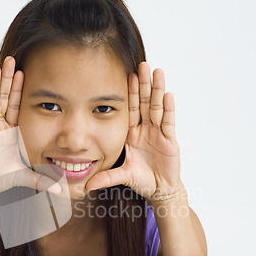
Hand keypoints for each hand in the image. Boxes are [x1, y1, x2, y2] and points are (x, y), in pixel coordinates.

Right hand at [0, 57, 61, 209]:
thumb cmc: (0, 179)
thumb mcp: (26, 177)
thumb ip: (43, 181)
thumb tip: (63, 189)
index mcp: (13, 132)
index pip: (17, 106)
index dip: (20, 90)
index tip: (24, 72)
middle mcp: (1, 127)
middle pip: (4, 99)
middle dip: (8, 79)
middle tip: (11, 59)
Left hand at [85, 62, 182, 202]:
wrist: (159, 190)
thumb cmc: (141, 180)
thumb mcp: (122, 176)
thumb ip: (106, 178)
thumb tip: (86, 186)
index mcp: (131, 134)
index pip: (131, 109)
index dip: (130, 93)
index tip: (128, 75)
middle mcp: (145, 130)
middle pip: (145, 103)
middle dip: (144, 84)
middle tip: (143, 64)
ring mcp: (158, 134)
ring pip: (157, 108)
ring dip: (157, 90)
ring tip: (157, 72)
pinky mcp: (169, 141)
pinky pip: (168, 122)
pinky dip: (168, 109)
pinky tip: (168, 95)